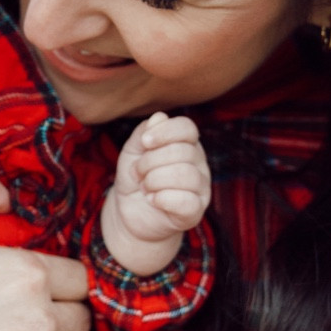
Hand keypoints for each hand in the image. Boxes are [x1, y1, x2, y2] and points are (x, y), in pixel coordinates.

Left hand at [99, 113, 211, 274]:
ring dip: (154, 180)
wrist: (129, 213)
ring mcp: (200, 188)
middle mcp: (198, 164)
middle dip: (150, 162)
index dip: (165, 132)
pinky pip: (187, 201)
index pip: (187, 128)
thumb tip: (160, 117)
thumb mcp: (133, 151)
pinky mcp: (195, 212)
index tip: (145, 143)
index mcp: (186, 144)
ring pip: (185, 175)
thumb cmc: (136, 178)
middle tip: (137, 172)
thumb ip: (144, 132)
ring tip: (144, 187)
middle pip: (183, 152)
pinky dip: (162, 199)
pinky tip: (152, 200)